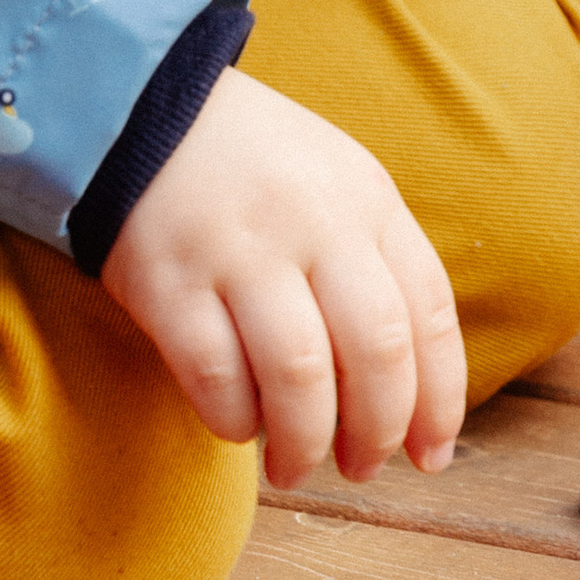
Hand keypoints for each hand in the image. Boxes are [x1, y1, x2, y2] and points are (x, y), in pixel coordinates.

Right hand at [102, 62, 464, 483]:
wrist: (140, 111)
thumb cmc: (255, 170)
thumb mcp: (335, 186)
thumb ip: (376, 272)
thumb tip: (409, 405)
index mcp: (364, 196)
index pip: (427, 311)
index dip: (440, 399)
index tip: (430, 456)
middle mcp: (310, 219)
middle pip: (375, 353)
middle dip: (378, 433)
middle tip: (361, 468)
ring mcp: (237, 249)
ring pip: (300, 378)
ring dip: (306, 444)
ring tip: (295, 467)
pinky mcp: (167, 281)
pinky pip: (217, 378)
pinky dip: (236, 420)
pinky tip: (238, 423)